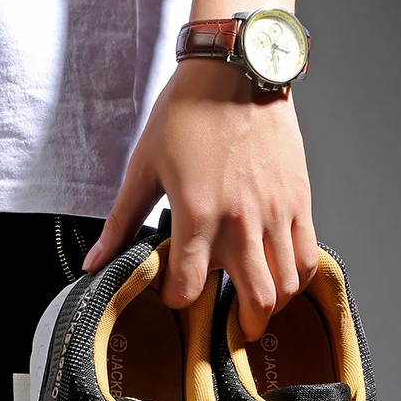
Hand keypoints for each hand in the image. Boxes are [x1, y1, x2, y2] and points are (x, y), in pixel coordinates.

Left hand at [82, 57, 318, 341]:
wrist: (236, 69)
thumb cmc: (188, 112)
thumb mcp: (143, 168)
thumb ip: (122, 223)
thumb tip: (93, 263)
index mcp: (198, 215)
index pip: (190, 288)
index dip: (179, 301)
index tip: (175, 295)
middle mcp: (241, 221)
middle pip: (257, 301)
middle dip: (245, 327)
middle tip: (236, 331)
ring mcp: (275, 213)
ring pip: (288, 285)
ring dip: (274, 305)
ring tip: (260, 305)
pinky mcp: (299, 200)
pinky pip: (307, 255)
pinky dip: (298, 277)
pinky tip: (283, 278)